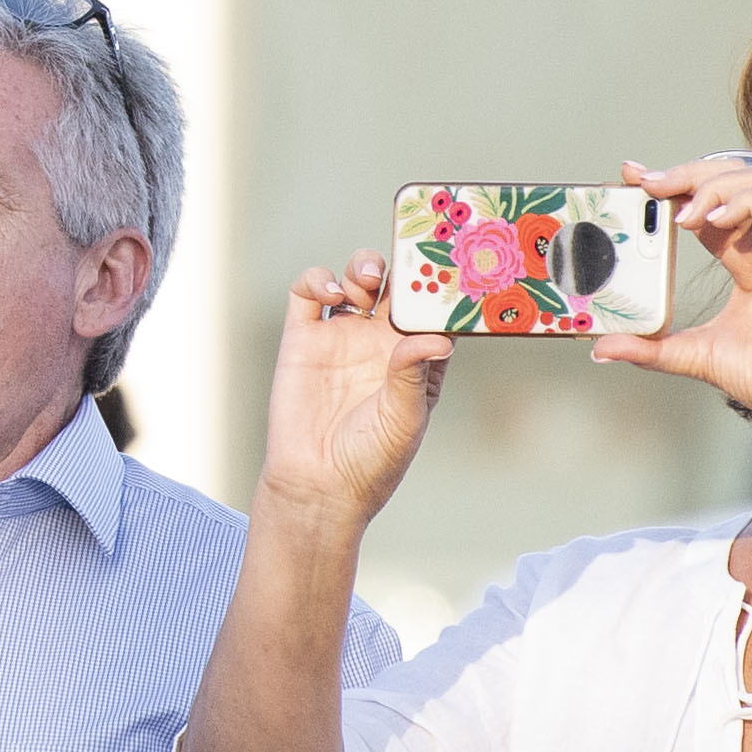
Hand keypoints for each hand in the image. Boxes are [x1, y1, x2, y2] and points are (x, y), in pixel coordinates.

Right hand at [248, 258, 449, 533]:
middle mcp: (379, 341)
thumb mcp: (404, 419)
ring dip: (364, 266)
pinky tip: (330, 294)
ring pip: (355, 278)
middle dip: (402, 266)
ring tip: (367, 283)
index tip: (450, 267)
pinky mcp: (302, 338)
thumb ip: (414, 374)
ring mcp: (340, 336)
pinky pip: (307, 292)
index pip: (432, 309)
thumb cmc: (370, 461)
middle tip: (405, 266)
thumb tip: (436, 336)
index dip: (441, 286)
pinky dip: (317, 279)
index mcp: (415, 357)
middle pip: (395, 285)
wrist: (315, 485)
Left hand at [594, 157, 751, 450]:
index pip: (707, 204)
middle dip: (687, 172)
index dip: (674, 185)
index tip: (632, 177)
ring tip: (680, 213)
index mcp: (744, 259)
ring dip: (712, 184)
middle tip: (647, 183)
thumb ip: (650, 348)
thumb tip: (601, 347)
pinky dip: (745, 202)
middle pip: (731, 180)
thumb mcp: (693, 355)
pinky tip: (714, 219)